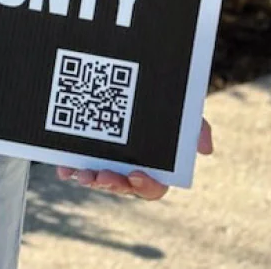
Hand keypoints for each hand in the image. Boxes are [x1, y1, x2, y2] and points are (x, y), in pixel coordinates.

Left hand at [56, 120, 212, 198]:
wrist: (126, 82)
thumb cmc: (162, 107)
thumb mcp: (180, 112)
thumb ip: (197, 128)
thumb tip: (206, 150)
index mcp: (154, 168)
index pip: (153, 188)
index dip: (146, 186)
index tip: (137, 174)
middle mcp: (129, 170)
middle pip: (122, 187)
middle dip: (112, 185)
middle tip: (102, 176)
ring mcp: (106, 163)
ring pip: (98, 181)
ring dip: (91, 181)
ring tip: (83, 174)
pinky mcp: (85, 154)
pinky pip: (76, 168)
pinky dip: (69, 170)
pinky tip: (64, 168)